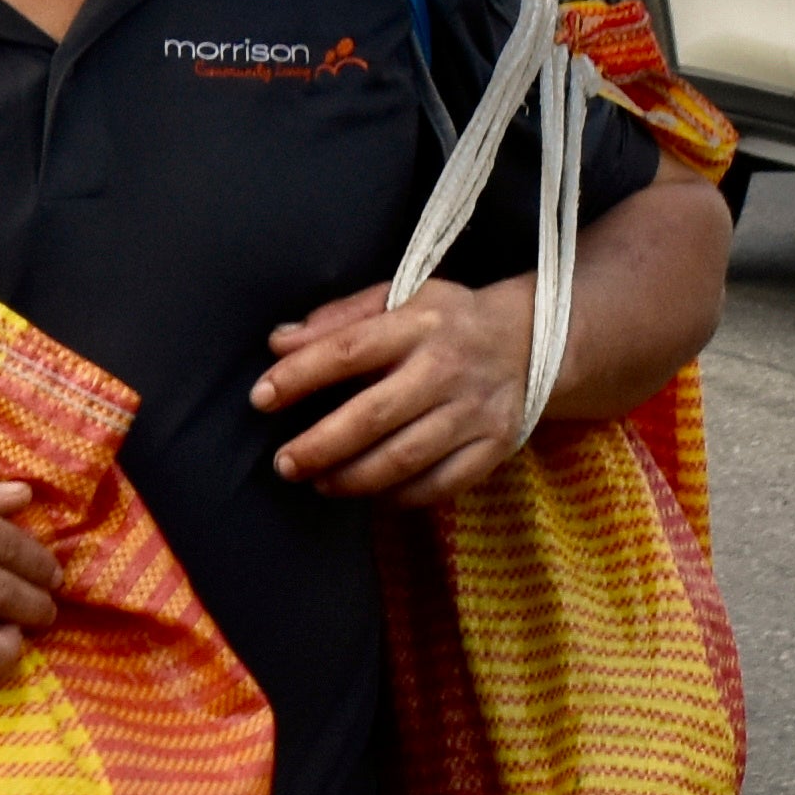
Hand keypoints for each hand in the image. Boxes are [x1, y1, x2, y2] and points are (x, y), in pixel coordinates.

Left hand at [256, 273, 538, 507]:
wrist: (532, 340)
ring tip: (319, 482)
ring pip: (404, 458)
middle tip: (284, 463)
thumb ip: (338, 319)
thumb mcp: (398, 297)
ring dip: (353, 478)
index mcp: (418, 322)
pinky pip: (440, 485)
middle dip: (320, 445)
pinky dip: (400, 497)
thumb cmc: (445, 321)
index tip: (261, 399)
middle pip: (373, 416)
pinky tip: (371, 494)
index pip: (349, 351)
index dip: (300, 376)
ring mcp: (473, 411)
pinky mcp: (493, 446)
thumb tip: (278, 343)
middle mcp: (446, 368)